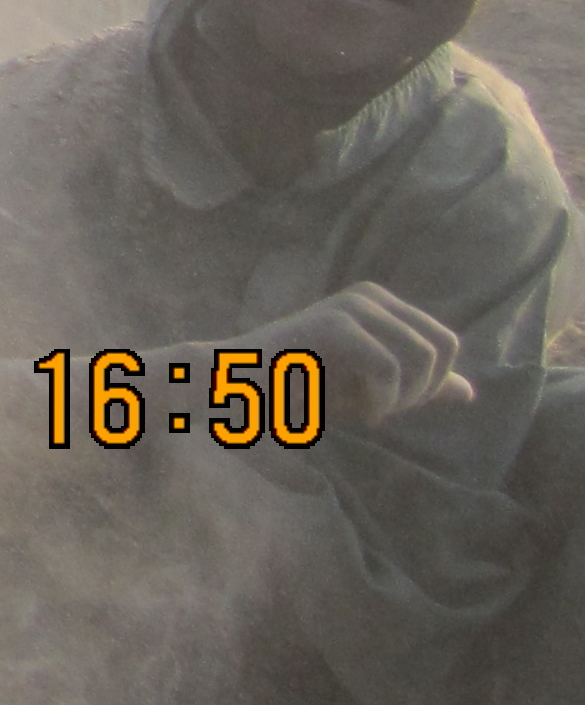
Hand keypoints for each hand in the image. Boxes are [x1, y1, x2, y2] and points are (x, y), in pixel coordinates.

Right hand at [225, 284, 473, 425]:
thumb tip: (469, 392)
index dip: (427, 385)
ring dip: (397, 397)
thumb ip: (416, 387)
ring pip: (423, 358)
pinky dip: (377, 400)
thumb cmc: (297, 393)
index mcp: (380, 304)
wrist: (236, 392)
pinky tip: (349, 408)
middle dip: (417, 391)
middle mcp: (370, 295)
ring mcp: (352, 305)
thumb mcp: (371, 391)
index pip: (447, 343)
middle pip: (443, 348)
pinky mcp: (335, 323)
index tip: (383, 403)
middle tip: (373, 409)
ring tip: (358, 408)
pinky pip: (390, 367)